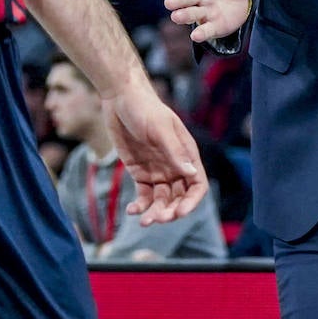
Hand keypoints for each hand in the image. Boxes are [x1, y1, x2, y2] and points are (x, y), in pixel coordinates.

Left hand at [103, 78, 208, 225]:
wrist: (120, 97)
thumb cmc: (144, 108)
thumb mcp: (159, 129)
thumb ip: (174, 152)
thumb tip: (191, 173)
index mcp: (186, 154)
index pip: (197, 184)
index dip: (191, 201)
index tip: (179, 213)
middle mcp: (174, 165)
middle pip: (179, 196)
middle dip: (171, 211)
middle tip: (157, 219)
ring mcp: (157, 170)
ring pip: (161, 200)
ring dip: (155, 212)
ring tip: (143, 220)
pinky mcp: (140, 172)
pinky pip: (144, 195)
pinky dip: (140, 205)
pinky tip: (132, 210)